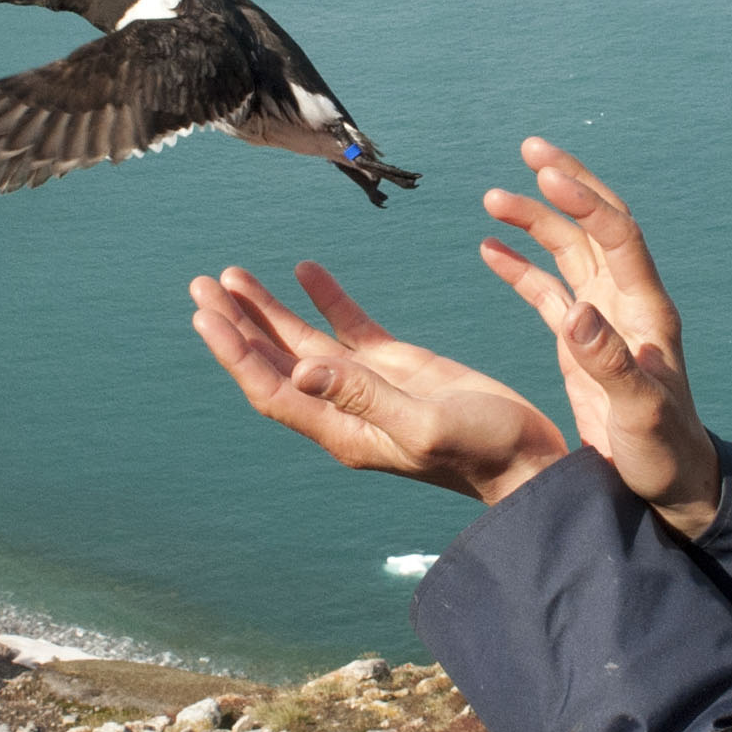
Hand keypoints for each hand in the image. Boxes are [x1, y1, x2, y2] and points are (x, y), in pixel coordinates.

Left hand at [189, 262, 568, 505]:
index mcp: (343, 430)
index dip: (236, 351)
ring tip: (233, 275)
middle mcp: (344, 409)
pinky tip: (306, 271)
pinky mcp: (397, 367)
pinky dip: (326, 299)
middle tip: (201, 284)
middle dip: (237, 324)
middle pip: (275, 361)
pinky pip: (349, 328)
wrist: (529, 461)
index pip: (272, 386)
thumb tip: (304, 368)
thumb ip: (366, 396)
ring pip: (304, 341)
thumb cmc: (484, 452)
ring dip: (268, 310)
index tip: (205, 313)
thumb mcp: (426, 423)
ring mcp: (369, 386)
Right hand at [480, 138, 720, 539]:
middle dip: (566, 184)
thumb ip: (610, 363)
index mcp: (647, 312)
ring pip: (568, 252)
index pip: (618, 237)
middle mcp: (627, 304)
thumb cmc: (664, 452)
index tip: (546, 173)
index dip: (586, 201)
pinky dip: (521, 267)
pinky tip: (490, 249)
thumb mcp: (640, 412)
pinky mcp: (583, 341)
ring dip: (534, 222)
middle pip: (596, 226)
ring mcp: (604, 319)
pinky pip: (549, 291)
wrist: (672, 483)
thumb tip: (578, 312)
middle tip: (530, 148)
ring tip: (492, 198)